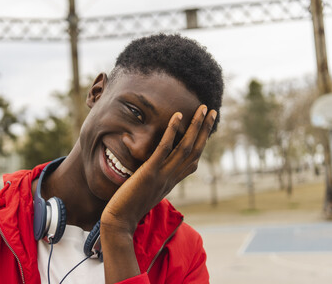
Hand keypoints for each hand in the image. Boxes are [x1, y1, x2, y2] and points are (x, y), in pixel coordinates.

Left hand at [100, 105, 216, 282]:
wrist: (120, 222)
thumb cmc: (128, 207)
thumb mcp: (147, 191)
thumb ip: (154, 179)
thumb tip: (152, 169)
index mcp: (172, 181)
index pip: (192, 161)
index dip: (201, 144)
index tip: (205, 129)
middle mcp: (172, 178)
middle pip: (195, 151)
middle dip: (204, 130)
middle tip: (212, 112)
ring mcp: (163, 175)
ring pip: (185, 148)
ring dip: (196, 126)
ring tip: (202, 109)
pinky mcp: (150, 173)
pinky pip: (164, 149)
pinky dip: (172, 132)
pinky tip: (178, 116)